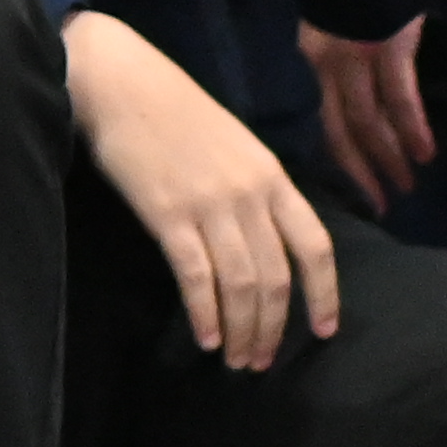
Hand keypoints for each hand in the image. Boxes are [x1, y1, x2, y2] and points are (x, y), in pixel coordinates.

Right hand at [68, 10, 336, 370]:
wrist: (121, 83)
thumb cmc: (176, 114)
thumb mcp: (237, 148)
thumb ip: (257, 192)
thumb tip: (268, 243)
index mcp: (274, 178)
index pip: (316, 246)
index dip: (325, 294)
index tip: (324, 331)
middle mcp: (250, 195)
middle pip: (277, 278)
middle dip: (273, 328)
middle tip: (262, 362)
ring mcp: (211, 205)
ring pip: (241, 285)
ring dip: (241, 331)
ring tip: (235, 361)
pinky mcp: (168, 214)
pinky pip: (196, 276)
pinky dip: (204, 314)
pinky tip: (204, 338)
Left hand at [299, 20, 435, 212]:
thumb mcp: (330, 15)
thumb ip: (333, 47)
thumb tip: (345, 82)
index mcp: (311, 56)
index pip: (322, 118)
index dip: (340, 156)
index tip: (355, 186)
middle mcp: (327, 65)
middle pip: (340, 130)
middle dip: (361, 171)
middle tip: (380, 205)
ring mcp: (357, 58)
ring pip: (367, 121)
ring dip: (389, 157)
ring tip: (406, 186)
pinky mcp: (389, 48)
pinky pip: (400, 98)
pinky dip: (412, 129)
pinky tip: (425, 154)